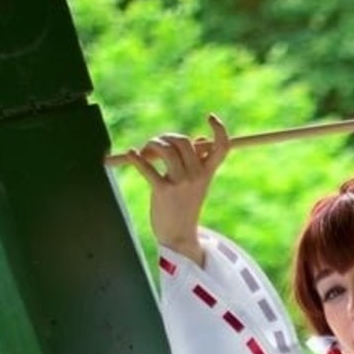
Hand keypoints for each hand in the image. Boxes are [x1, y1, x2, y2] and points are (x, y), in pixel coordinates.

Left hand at [127, 115, 230, 264]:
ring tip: (146, 153)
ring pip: (165, 149)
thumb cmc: (185, 206)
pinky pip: (147, 167)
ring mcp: (180, 184)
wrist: (178, 236)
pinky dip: (136, 158)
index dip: (220, 130)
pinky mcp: (163, 191)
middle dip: (166, 137)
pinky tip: (131, 154)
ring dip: (152, 145)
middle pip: (183, 141)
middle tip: (156, 146)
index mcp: (207, 173)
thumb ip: (198, 162)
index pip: (222, 148)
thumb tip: (199, 139)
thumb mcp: (197, 184)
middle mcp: (197, 176)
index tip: (211, 117)